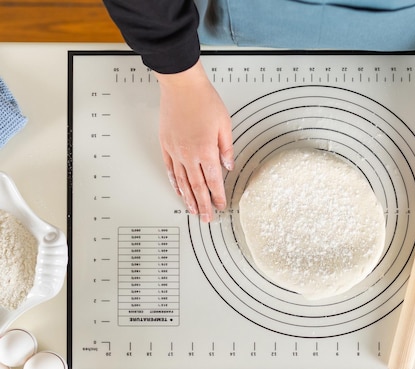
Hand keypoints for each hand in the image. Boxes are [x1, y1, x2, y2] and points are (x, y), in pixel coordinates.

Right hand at [155, 60, 233, 222]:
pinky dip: (174, 182)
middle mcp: (189, 154)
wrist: (182, 86)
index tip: (220, 206)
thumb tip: (228, 165)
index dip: (218, 196)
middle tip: (206, 218)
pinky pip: (170, 169)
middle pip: (197, 187)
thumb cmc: (204, 101)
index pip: (214, 180)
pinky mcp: (166, 145)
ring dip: (188, 198)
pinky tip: (178, 191)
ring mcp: (175, 151)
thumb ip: (227, 148)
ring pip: (182, 181)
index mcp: (206, 150)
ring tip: (192, 210)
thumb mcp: (225, 124)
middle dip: (203, 205)